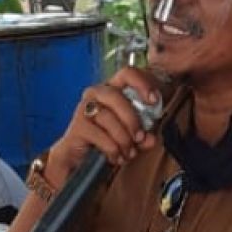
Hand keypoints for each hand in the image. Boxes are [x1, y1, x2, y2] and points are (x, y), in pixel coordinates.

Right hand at [45, 68, 163, 183]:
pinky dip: (112, 148)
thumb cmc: (108, 140)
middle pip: (116, 96)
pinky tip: (116, 157)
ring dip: (123, 139)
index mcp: (113, 89)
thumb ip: (143, 136)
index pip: (127, 73)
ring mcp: (85, 107)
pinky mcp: (77, 125)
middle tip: (139, 138)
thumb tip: (151, 139)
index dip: (142, 84)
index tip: (154, 101)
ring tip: (128, 153)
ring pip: (108, 117)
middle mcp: (97, 93)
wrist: (80, 158)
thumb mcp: (132, 137)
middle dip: (131, 119)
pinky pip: (99, 134)